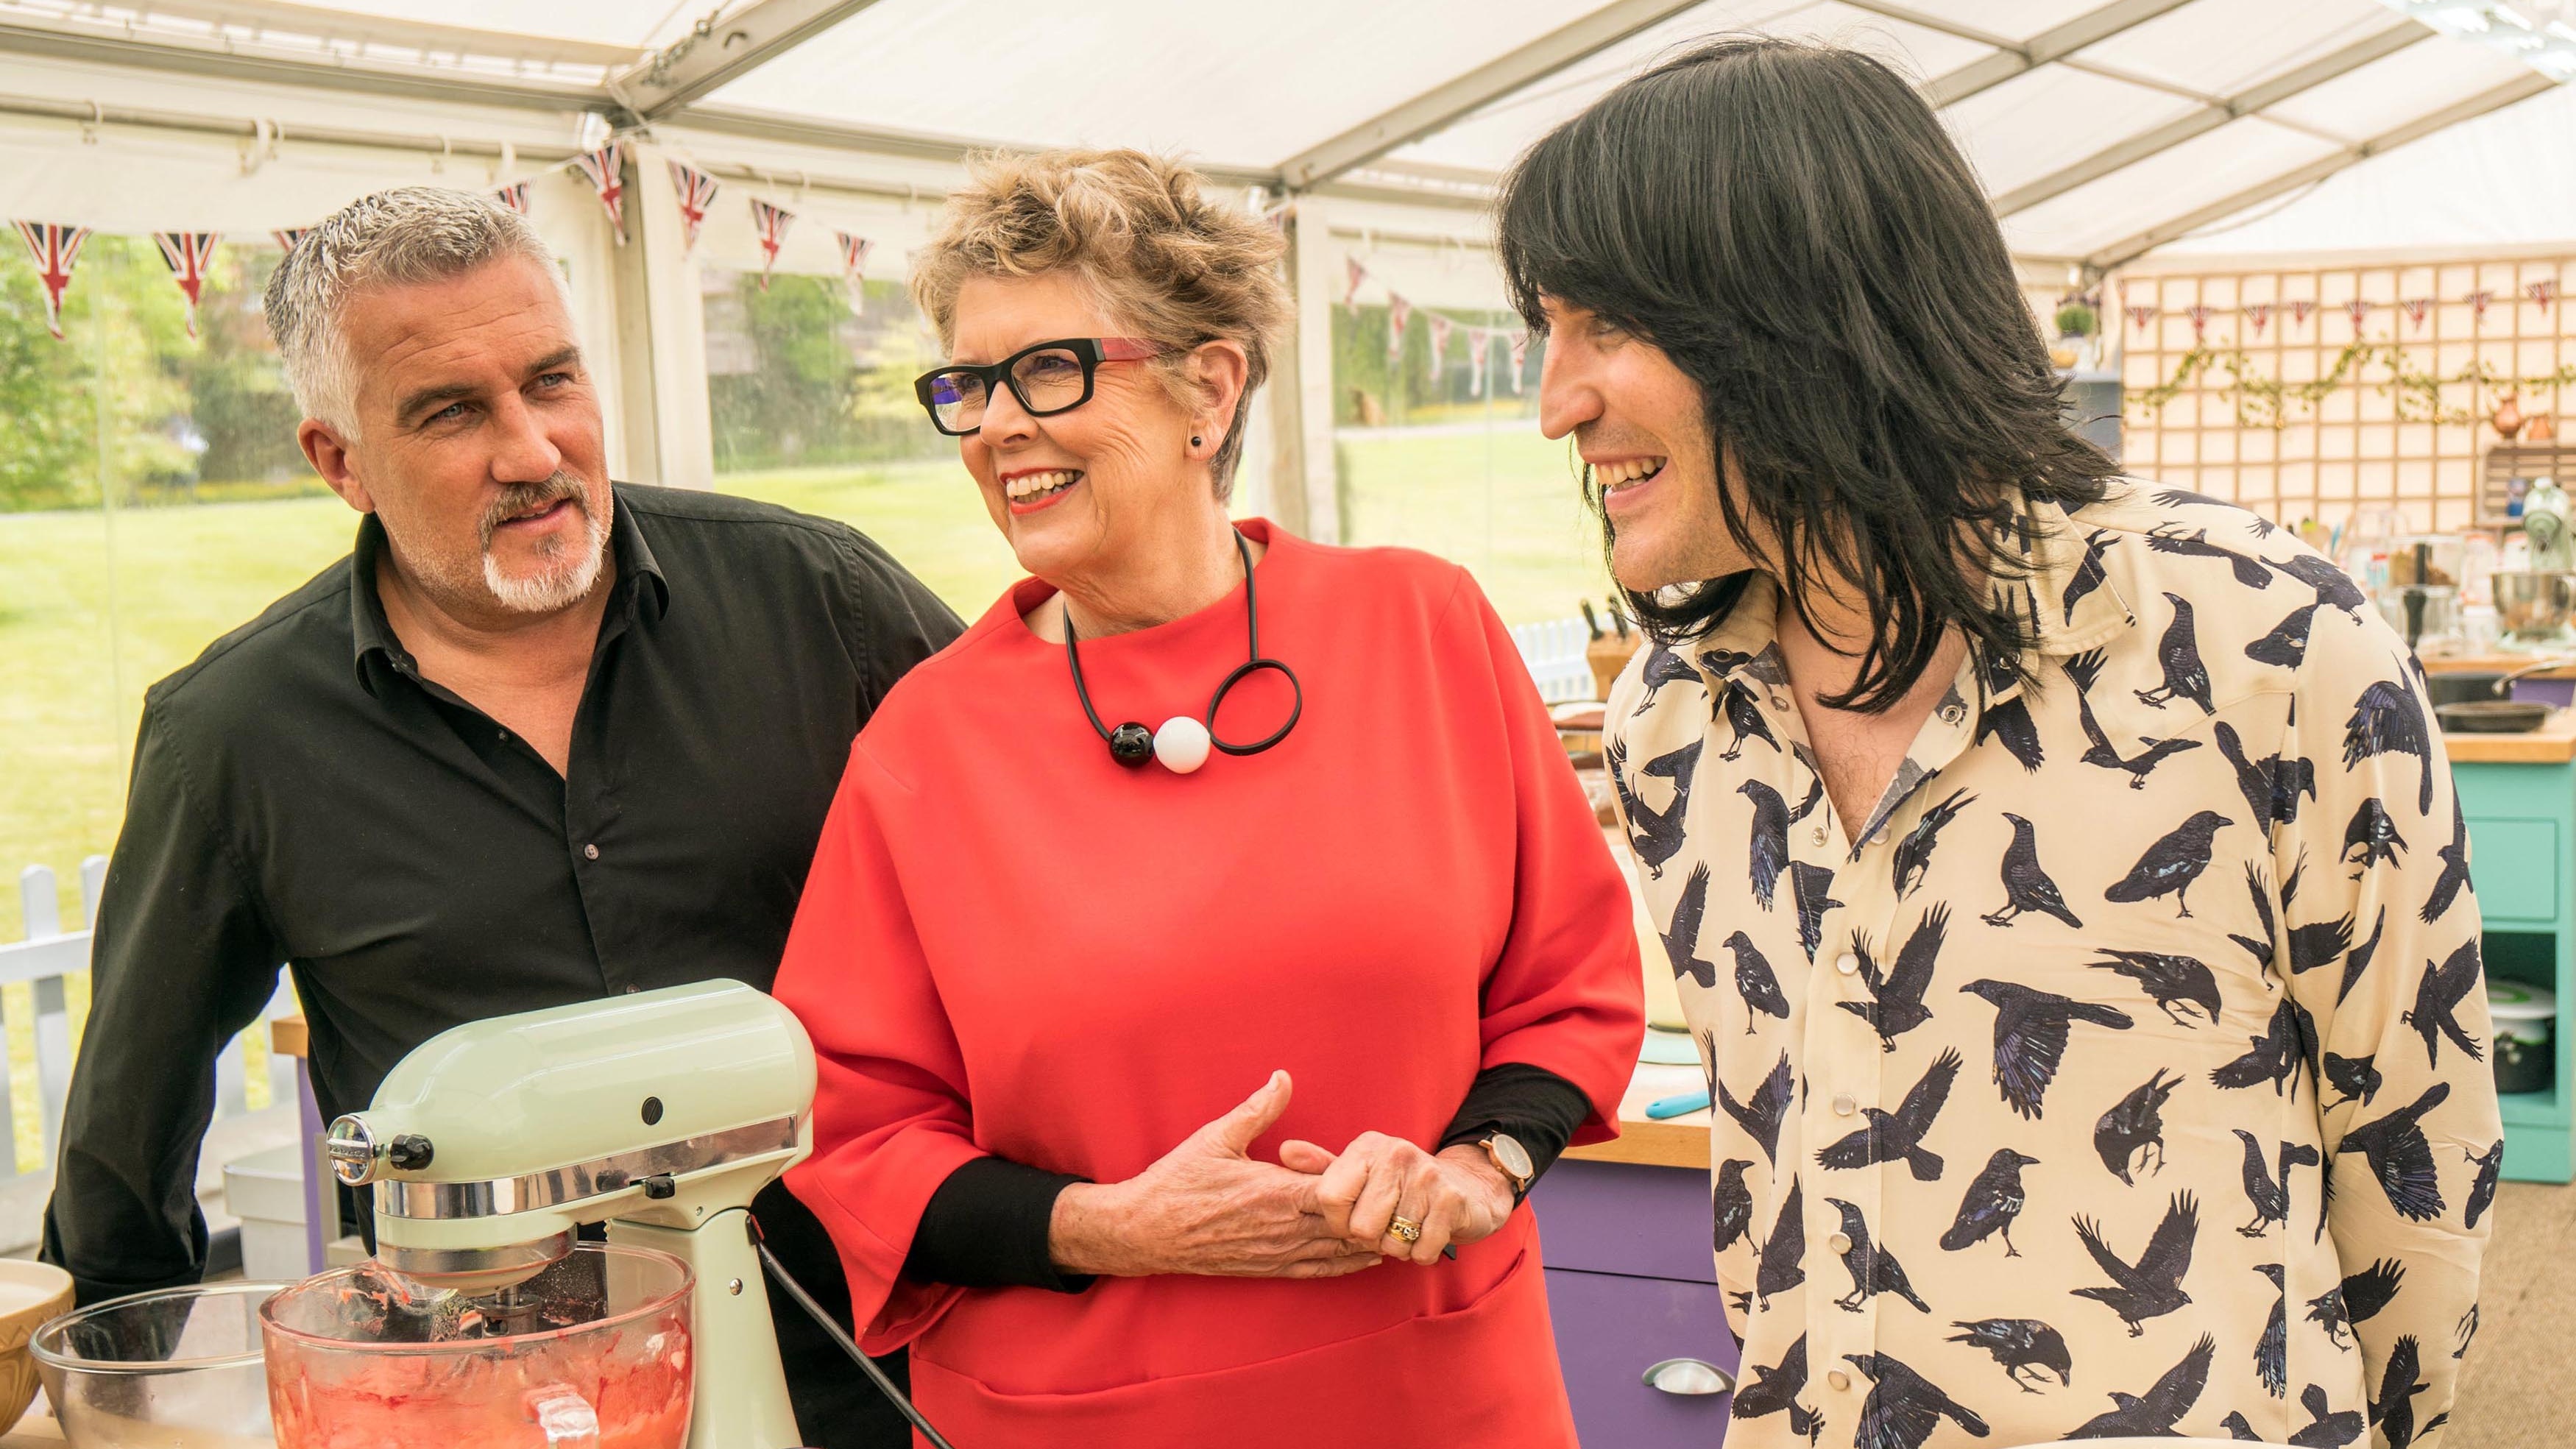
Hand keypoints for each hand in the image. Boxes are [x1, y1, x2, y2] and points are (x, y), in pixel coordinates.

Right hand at [1047, 1071, 1381, 1279]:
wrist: (1146, 1231)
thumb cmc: (1178, 1181)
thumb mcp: (1216, 1136)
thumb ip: (1258, 1109)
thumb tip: (1283, 1076)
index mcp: (1274, 1192)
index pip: (1337, 1191)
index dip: (1365, 1182)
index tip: (1386, 1169)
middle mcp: (1282, 1227)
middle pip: (1347, 1224)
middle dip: (1377, 1215)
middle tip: (1407, 1201)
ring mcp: (1277, 1252)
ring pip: (1339, 1252)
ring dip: (1370, 1241)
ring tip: (1400, 1229)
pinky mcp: (1268, 1268)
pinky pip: (1318, 1270)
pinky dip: (1347, 1264)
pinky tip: (1367, 1258)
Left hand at [1280, 1134, 1514, 1265]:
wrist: (1467, 1188)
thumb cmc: (1401, 1186)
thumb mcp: (1360, 1171)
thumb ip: (1322, 1167)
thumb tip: (1285, 1152)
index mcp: (1366, 1146)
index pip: (1329, 1197)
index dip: (1338, 1222)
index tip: (1354, 1218)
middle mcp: (1396, 1152)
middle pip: (1361, 1228)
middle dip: (1372, 1239)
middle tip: (1388, 1224)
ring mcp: (1426, 1175)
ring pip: (1392, 1243)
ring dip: (1399, 1247)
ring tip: (1408, 1226)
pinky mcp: (1452, 1200)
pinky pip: (1421, 1251)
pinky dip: (1422, 1254)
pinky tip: (1428, 1233)